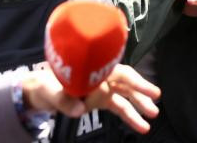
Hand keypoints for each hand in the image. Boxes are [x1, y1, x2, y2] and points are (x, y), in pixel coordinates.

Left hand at [21, 64, 160, 133]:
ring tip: (153, 117)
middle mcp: (102, 77)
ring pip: (125, 96)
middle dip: (142, 91)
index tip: (151, 90)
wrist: (40, 91)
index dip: (136, 81)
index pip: (119, 74)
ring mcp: (102, 89)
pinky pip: (118, 107)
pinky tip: (140, 125)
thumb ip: (64, 100)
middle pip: (126, 83)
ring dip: (139, 106)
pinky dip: (129, 115)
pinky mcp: (100, 100)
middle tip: (157, 99)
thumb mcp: (50, 91)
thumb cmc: (46, 85)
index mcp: (94, 71)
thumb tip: (79, 109)